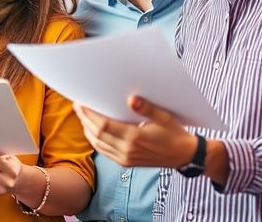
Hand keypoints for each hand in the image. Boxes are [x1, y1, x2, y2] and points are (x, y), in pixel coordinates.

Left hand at [74, 96, 196, 168]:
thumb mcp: (164, 117)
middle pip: (97, 134)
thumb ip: (147, 108)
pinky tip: (91, 130)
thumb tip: (132, 98)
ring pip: (98, 143)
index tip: (82, 103)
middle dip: (85, 119)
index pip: (104, 125)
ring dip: (87, 129)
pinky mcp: (125, 162)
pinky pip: (104, 151)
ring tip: (81, 115)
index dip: (90, 114)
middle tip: (77, 105)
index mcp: (135, 137)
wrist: (183, 155)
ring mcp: (125, 158)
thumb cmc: (174, 134)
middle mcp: (127, 150)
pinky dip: (94, 140)